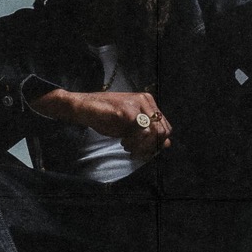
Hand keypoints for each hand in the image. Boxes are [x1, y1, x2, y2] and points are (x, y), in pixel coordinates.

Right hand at [31, 88, 171, 155]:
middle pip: (163, 131)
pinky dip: (135, 142)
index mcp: (148, 102)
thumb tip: (166, 145)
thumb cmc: (105, 117)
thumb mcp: (130, 127)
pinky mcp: (127, 111)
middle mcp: (145, 101)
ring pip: (154, 132)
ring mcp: (137, 104)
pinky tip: (123, 142)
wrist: (84, 108)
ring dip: (142, 145)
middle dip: (151, 147)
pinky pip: (142, 131)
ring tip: (128, 146)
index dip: (157, 144)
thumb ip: (148, 133)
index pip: (166, 128)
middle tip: (135, 150)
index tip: (142, 150)